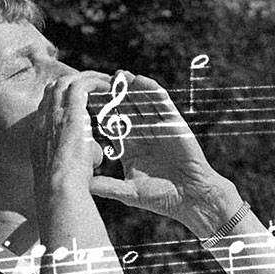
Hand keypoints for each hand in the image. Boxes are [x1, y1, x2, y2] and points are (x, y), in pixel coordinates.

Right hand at [31, 71, 111, 187]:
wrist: (60, 188)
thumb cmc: (66, 187)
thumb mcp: (67, 169)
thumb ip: (80, 157)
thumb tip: (96, 155)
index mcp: (39, 134)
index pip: (47, 107)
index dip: (62, 99)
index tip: (79, 101)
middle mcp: (43, 120)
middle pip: (53, 89)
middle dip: (72, 82)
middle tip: (93, 84)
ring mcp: (53, 115)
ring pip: (65, 82)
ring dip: (85, 78)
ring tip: (103, 81)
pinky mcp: (69, 113)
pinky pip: (80, 86)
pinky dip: (94, 82)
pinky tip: (108, 85)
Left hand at [88, 72, 235, 232]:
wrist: (192, 198)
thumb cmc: (162, 198)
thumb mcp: (129, 192)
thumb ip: (107, 186)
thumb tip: (82, 185)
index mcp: (130, 149)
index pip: (111, 127)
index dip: (99, 114)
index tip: (84, 101)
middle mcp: (143, 136)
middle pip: (125, 110)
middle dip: (113, 96)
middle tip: (98, 80)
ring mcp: (159, 128)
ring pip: (141, 103)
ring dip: (130, 88)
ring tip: (118, 74)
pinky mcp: (174, 124)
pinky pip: (162, 104)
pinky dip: (152, 91)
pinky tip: (141, 80)